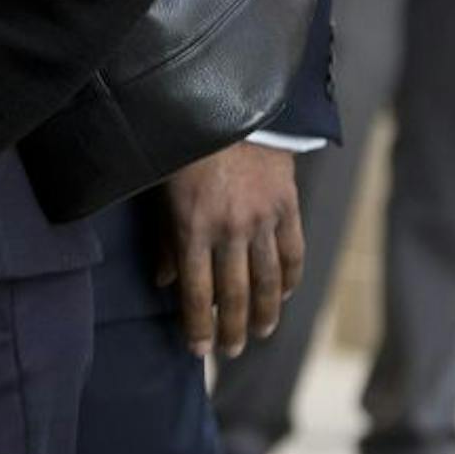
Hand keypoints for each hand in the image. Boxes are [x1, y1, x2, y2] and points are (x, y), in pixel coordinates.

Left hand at [156, 142, 305, 359]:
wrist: (226, 102)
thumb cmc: (182, 146)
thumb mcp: (161, 191)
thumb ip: (165, 240)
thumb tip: (165, 283)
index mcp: (193, 226)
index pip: (197, 292)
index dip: (198, 326)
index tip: (198, 349)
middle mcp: (230, 229)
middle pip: (235, 295)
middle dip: (232, 329)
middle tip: (230, 351)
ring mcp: (263, 219)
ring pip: (268, 282)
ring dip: (265, 313)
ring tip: (259, 332)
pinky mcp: (287, 205)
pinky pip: (293, 253)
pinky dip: (289, 279)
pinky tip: (283, 295)